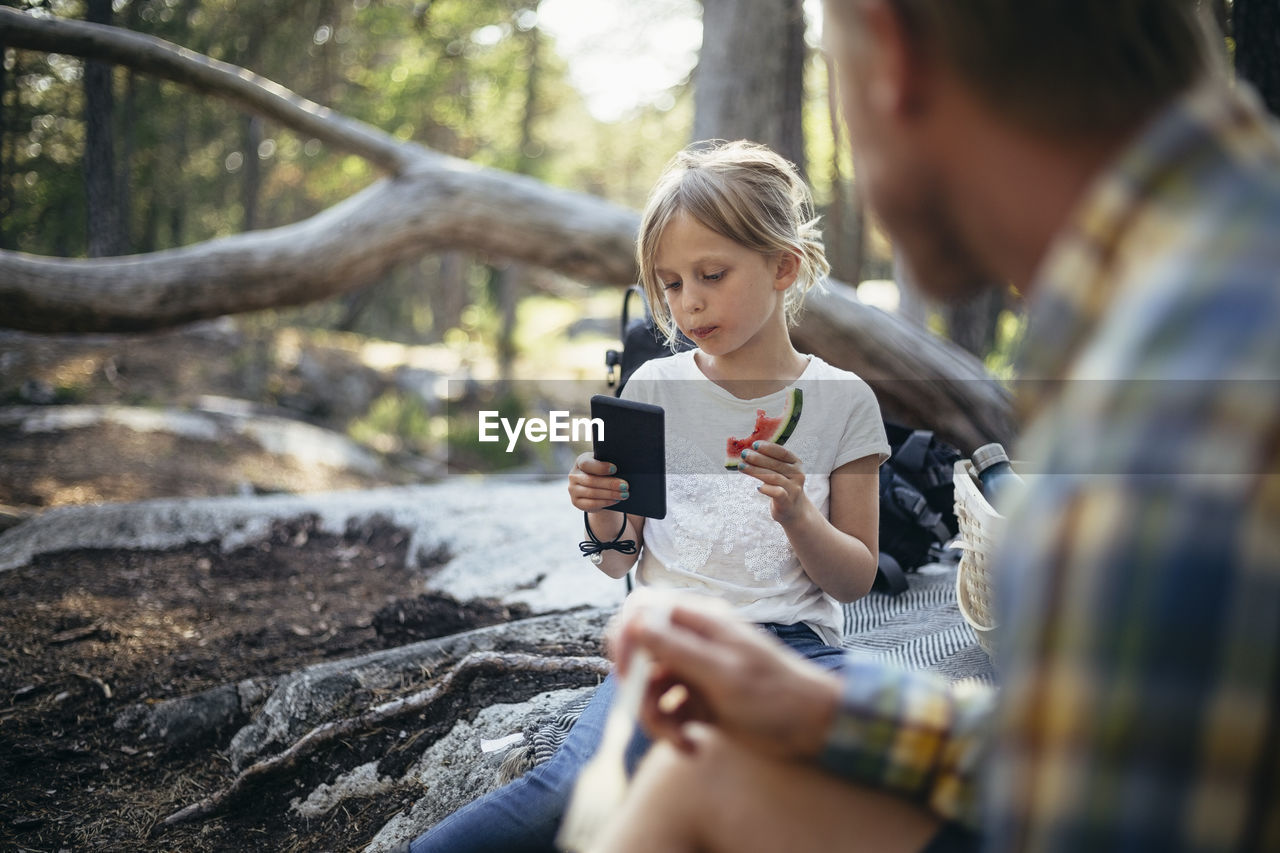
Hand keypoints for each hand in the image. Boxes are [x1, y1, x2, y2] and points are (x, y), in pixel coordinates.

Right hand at [568, 451, 627, 511]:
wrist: (596, 488)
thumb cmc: (603, 473)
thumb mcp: (604, 466)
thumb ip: (609, 465)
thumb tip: (625, 470)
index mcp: (580, 461)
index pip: (586, 463)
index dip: (600, 467)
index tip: (615, 469)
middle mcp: (573, 475)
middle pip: (591, 480)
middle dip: (610, 484)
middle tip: (625, 486)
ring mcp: (573, 489)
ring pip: (592, 493)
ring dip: (610, 494)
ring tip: (624, 494)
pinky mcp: (576, 502)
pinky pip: (591, 503)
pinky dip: (605, 502)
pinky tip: (615, 500)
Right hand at [611, 590, 841, 760]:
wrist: (812, 729)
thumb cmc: (777, 694)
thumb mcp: (724, 673)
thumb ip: (678, 649)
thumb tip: (635, 625)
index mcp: (700, 622)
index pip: (642, 612)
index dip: (625, 639)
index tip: (626, 674)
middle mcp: (692, 643)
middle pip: (638, 655)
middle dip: (637, 689)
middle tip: (649, 714)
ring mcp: (694, 673)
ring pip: (648, 689)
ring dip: (656, 719)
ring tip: (680, 741)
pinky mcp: (697, 702)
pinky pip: (666, 713)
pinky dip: (673, 733)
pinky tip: (693, 747)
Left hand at [737, 441, 811, 523]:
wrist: (794, 510)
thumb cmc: (782, 486)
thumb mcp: (780, 472)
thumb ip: (769, 461)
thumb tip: (747, 451)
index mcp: (796, 464)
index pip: (783, 453)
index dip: (769, 448)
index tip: (754, 444)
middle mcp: (797, 475)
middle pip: (776, 464)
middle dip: (758, 458)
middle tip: (744, 454)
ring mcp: (793, 489)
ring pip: (774, 477)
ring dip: (756, 471)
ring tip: (742, 466)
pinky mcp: (788, 502)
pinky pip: (778, 493)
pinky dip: (767, 489)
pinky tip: (757, 487)